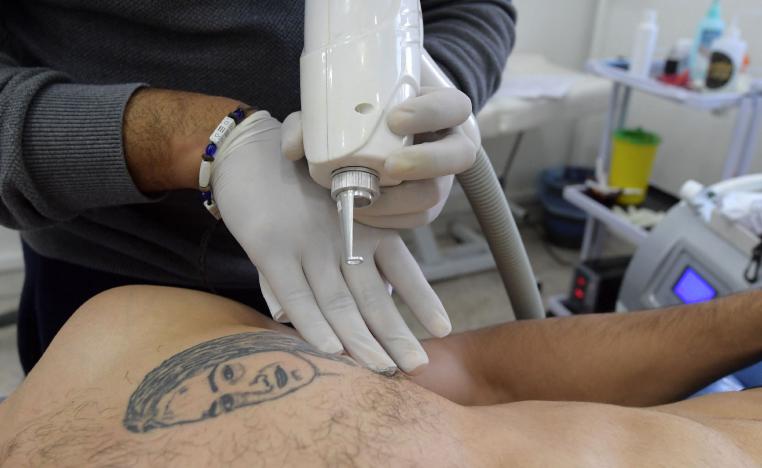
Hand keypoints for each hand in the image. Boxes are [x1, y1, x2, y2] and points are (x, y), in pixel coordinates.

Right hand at [211, 111, 451, 373]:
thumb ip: (340, 259)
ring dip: (361, 341)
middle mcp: (343, 238)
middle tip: (417, 366)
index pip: (402, 268)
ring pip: (340, 303)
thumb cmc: (293, 185)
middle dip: (396, 335)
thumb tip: (341, 314)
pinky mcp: (271, 248)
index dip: (422, 300)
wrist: (247, 149)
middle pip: (374, 296)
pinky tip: (333, 351)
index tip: (442, 330)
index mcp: (365, 227)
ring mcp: (308, 245)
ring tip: (384, 369)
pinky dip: (314, 325)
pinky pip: (296, 296)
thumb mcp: (329, 216)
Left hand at [281, 86, 477, 228]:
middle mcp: (451, 143)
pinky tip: (364, 213)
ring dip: (400, 201)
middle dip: (426, 162)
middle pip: (460, 156)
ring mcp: (443, 177)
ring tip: (364, 199)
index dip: (430, 113)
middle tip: (390, 166)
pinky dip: (390, 219)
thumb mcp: (346, 100)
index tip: (395, 118)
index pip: (453, 106)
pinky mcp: (429, 205)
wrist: (376, 134)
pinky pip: (418, 218)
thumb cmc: (367, 109)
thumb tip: (293, 149)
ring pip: (436, 194)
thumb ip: (314, 119)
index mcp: (442, 107)